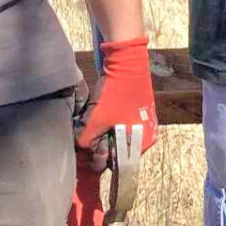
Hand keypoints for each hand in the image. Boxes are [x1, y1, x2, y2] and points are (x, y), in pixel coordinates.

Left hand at [70, 35, 157, 225]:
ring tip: (89, 129)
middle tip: (85, 144)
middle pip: (118, 151)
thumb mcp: (96, 120)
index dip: (101, 162)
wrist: (127, 62)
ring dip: (102, 135)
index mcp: (142, 143)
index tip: (88, 162)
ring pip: (116, 137)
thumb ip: (87, 141)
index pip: (120, 164)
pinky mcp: (135, 110)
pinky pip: (119, 125)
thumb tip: (80, 150)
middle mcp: (145, 136)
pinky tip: (97, 118)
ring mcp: (141, 122)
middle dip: (101, 148)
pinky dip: (107, 125)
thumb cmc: (115, 94)